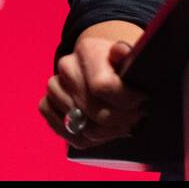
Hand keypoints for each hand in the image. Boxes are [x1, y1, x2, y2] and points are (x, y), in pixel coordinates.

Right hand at [39, 20, 147, 148]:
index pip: (103, 86)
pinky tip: (103, 132)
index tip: (143, 102)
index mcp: (88, 49)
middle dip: (120, 120)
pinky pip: (64, 132)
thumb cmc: (120, 63)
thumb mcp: (130, 55)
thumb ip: (127, 54)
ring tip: (123, 125)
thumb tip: (121, 51)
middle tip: (137, 120)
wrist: (102, 64)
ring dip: (106, 132)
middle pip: (93, 110)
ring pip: (80, 125)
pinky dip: (85, 138)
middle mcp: (66, 66)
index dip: (125, 100)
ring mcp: (53, 86)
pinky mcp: (45, 104)